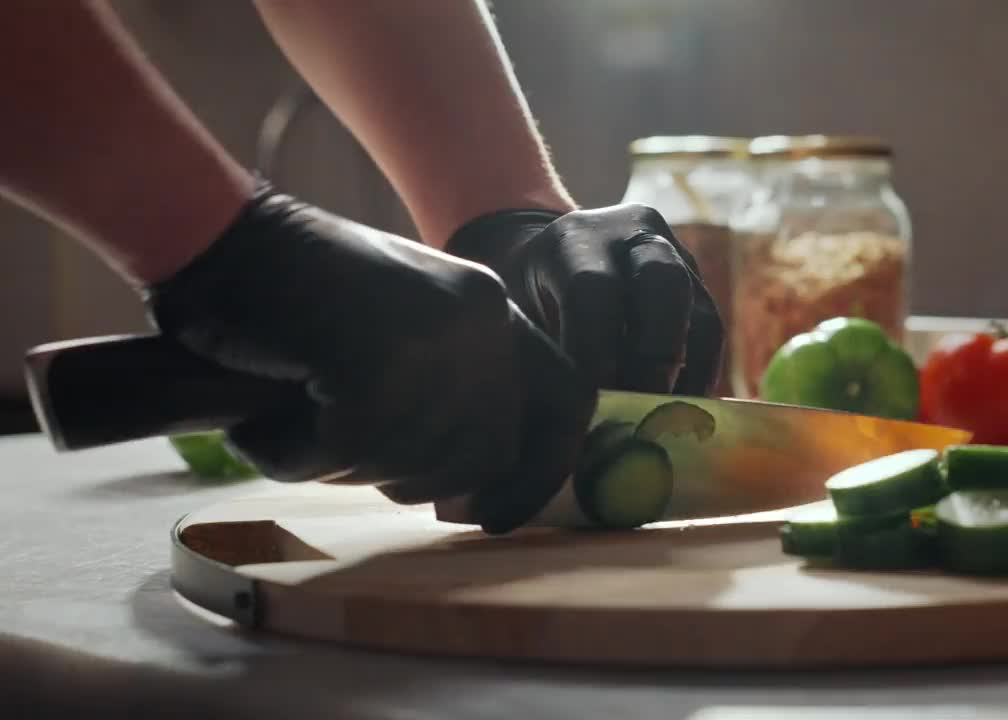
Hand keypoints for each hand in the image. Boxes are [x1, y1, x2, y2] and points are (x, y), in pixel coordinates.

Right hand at [144, 181, 596, 532]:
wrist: (215, 238)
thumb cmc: (292, 292)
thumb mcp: (401, 327)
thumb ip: (453, 392)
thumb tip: (476, 491)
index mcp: (489, 307)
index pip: (564, 399)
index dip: (539, 470)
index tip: (497, 517)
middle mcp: (476, 323)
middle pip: (481, 456)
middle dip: (412, 475)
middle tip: (339, 441)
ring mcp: (429, 347)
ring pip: (408, 467)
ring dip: (339, 460)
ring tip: (294, 405)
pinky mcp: (372, 371)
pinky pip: (338, 459)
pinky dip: (288, 453)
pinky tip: (262, 410)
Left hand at [444, 203, 724, 395]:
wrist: (548, 258)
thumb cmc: (521, 297)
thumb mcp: (512, 310)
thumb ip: (532, 352)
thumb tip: (559, 425)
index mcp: (575, 237)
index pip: (593, 287)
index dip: (594, 348)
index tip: (588, 402)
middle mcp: (633, 234)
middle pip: (664, 283)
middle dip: (656, 354)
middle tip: (640, 409)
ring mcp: (674, 256)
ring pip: (701, 311)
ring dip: (687, 374)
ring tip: (665, 422)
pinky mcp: (697, 284)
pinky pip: (712, 333)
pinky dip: (700, 376)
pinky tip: (680, 413)